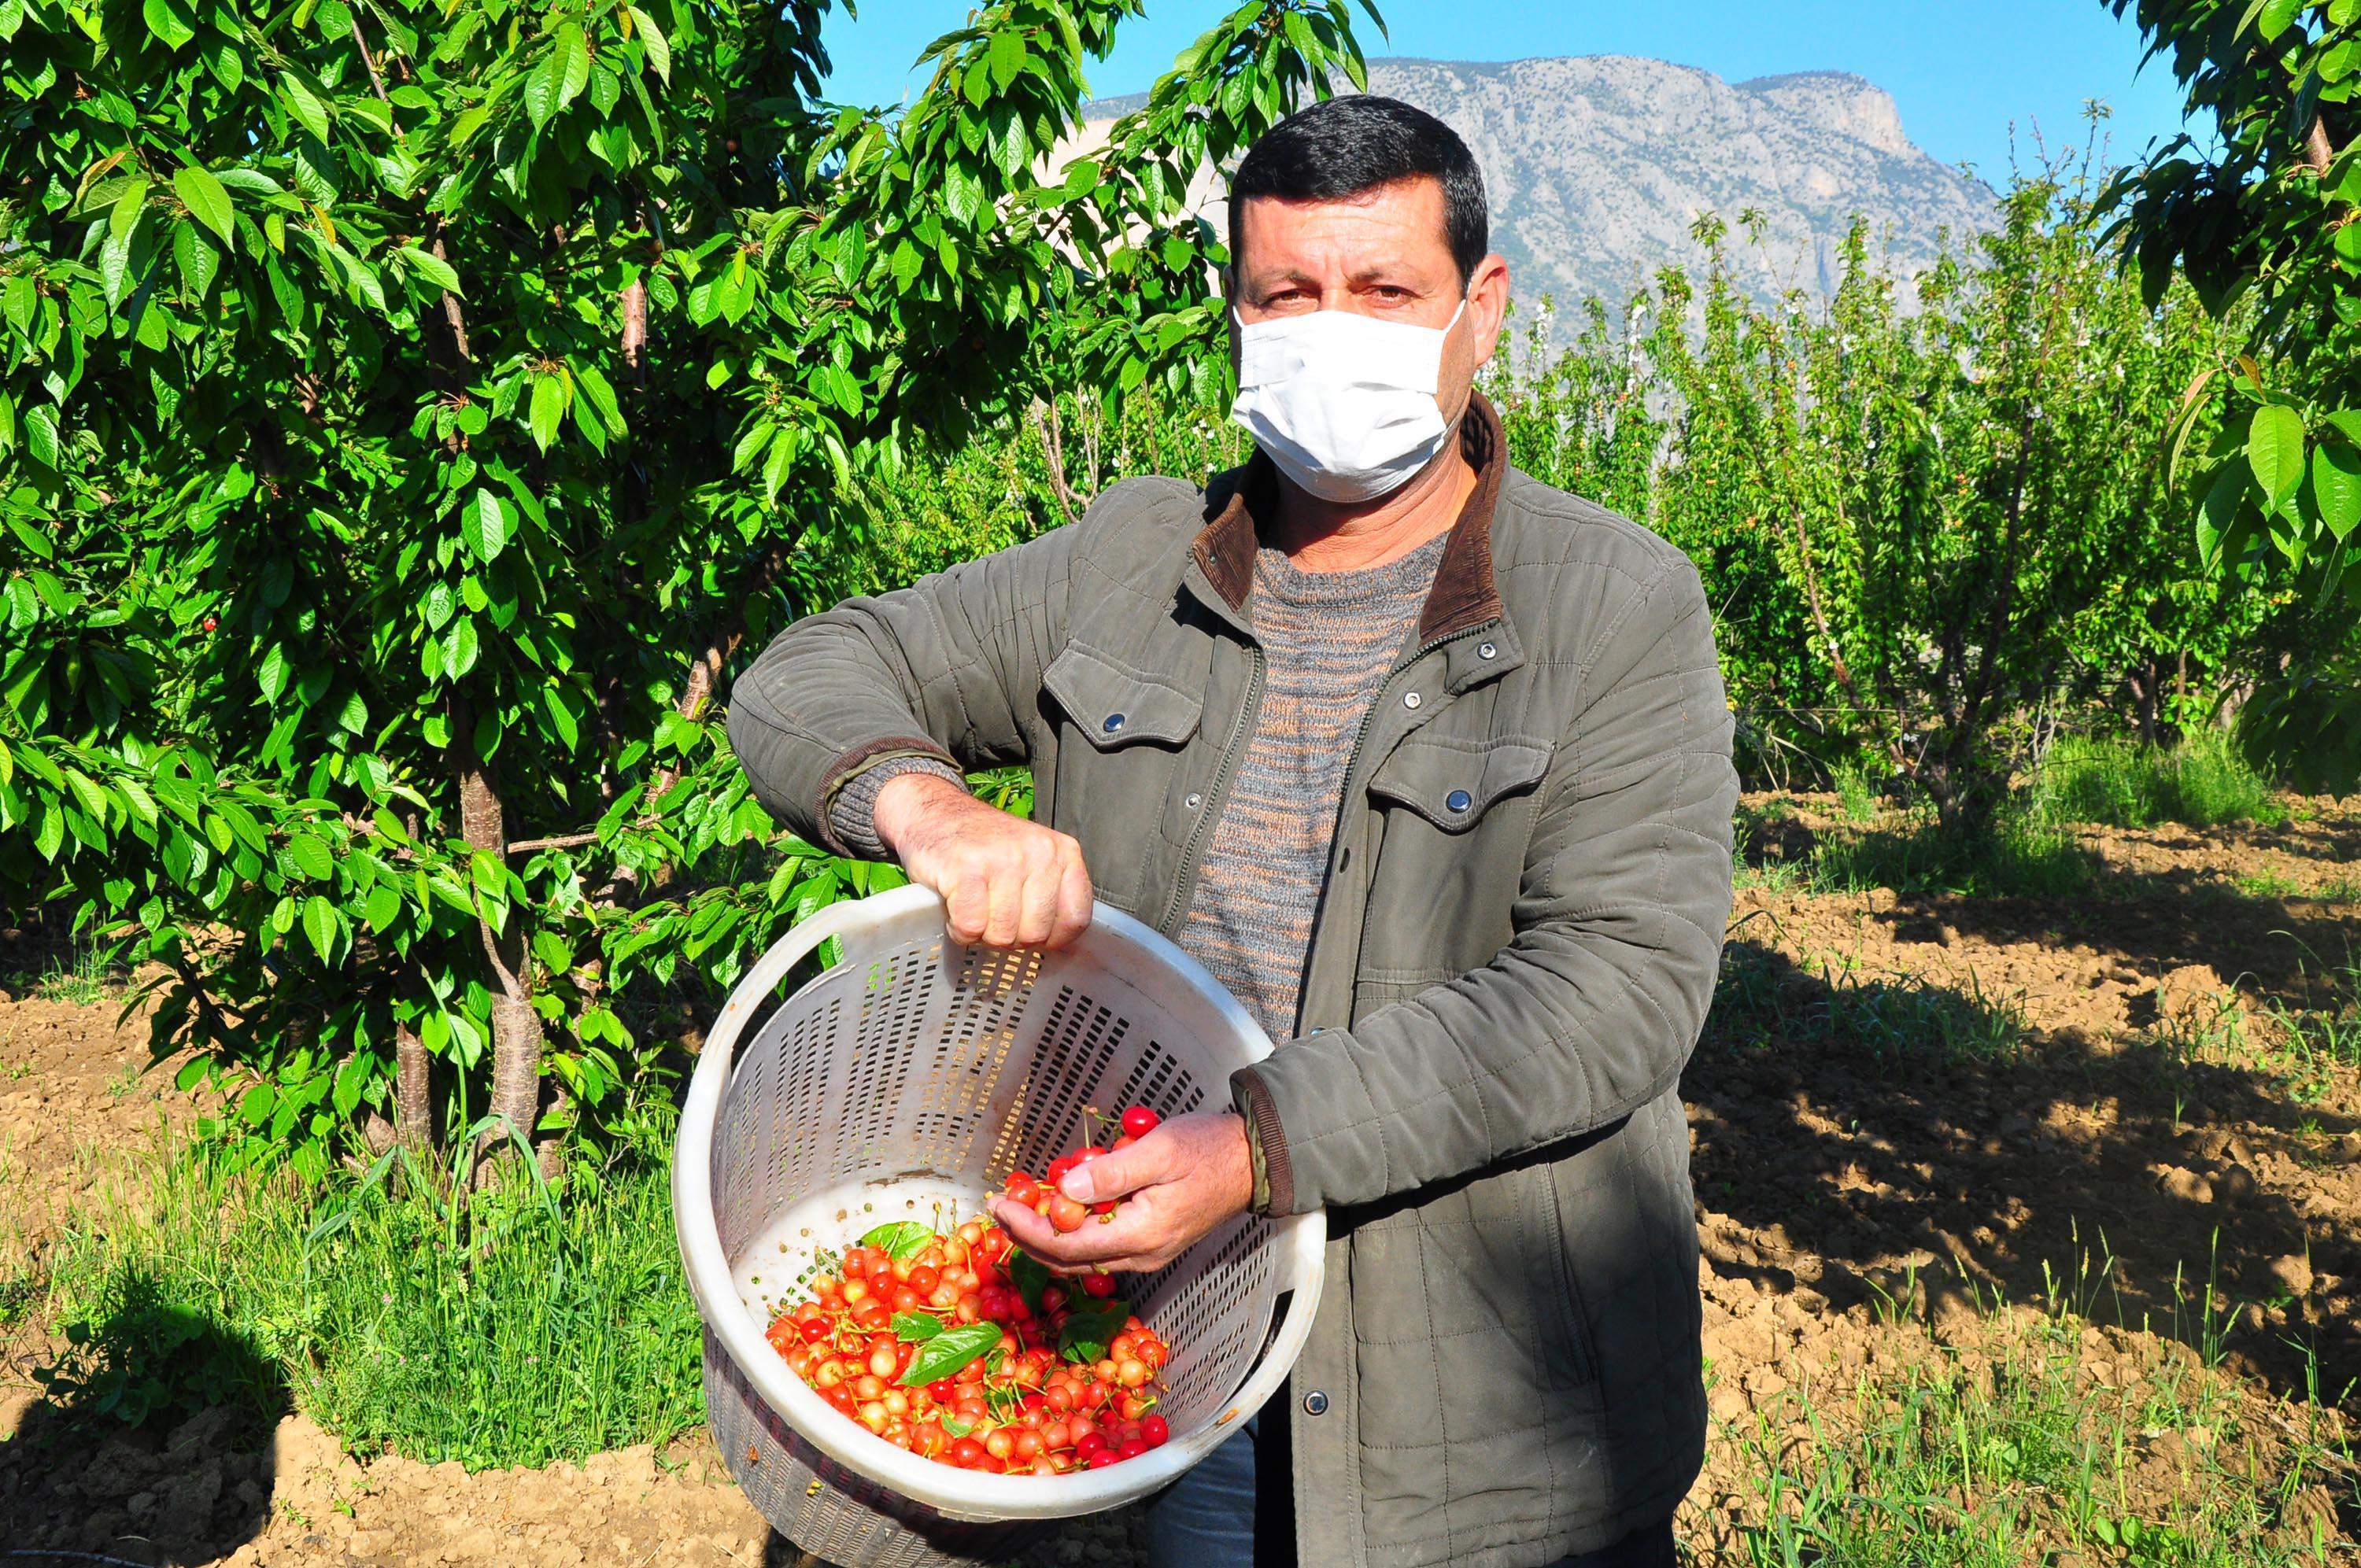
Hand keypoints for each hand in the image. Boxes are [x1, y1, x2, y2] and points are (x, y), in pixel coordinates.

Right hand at [873, 771, 1092, 947]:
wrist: (934, 812)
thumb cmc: (984, 847)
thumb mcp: (1033, 860)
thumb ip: (1052, 897)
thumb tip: (1063, 949)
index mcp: (1064, 852)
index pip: (1076, 920)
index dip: (1051, 938)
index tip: (1029, 930)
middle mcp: (1039, 852)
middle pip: (1035, 934)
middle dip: (1010, 938)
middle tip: (993, 915)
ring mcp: (1003, 859)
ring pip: (1001, 935)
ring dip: (981, 933)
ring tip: (973, 907)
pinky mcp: (966, 868)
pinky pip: (970, 928)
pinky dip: (958, 929)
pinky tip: (955, 907)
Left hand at [990, 1112, 1253, 1273]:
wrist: (1253, 1159)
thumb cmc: (1208, 1148)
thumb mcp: (1157, 1151)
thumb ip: (1110, 1172)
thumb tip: (1064, 1190)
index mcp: (1140, 1235)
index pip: (1066, 1247)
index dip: (1026, 1229)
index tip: (1000, 1205)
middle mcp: (1141, 1255)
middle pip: (1068, 1259)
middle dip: (1028, 1237)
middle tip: (1000, 1208)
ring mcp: (1147, 1252)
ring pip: (1083, 1256)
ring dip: (1047, 1236)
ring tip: (1022, 1207)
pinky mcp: (1151, 1242)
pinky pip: (1100, 1245)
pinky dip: (1073, 1231)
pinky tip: (1061, 1206)